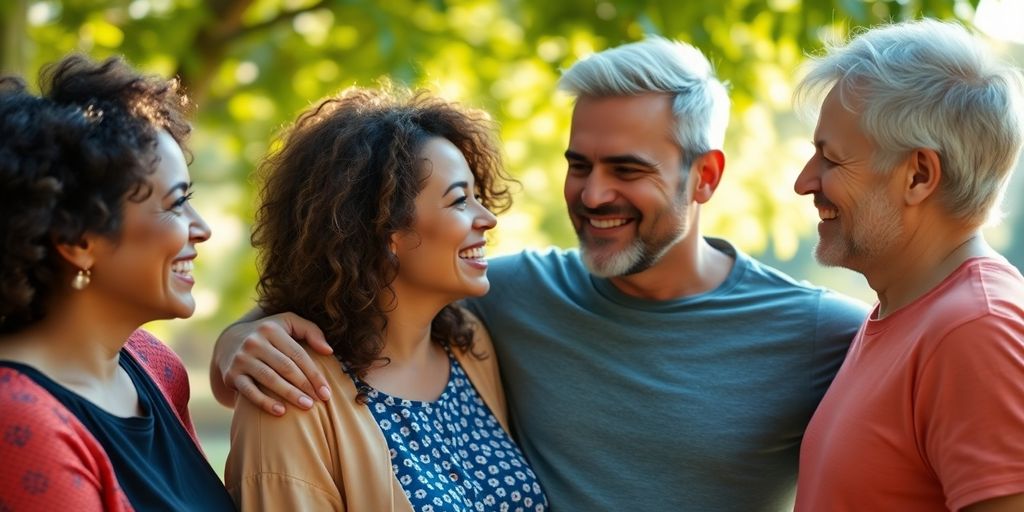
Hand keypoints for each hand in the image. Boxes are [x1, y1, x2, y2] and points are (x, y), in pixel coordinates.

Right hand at [212, 312, 332, 415]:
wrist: (230, 342)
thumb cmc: (269, 335)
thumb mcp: (288, 323)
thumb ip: (311, 331)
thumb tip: (328, 350)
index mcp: (271, 329)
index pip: (298, 354)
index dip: (314, 374)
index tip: (326, 391)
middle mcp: (254, 342)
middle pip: (285, 367)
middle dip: (304, 385)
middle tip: (319, 400)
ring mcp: (241, 359)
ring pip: (270, 379)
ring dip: (289, 394)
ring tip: (307, 406)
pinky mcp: (231, 375)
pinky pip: (249, 391)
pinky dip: (265, 402)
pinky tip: (281, 412)